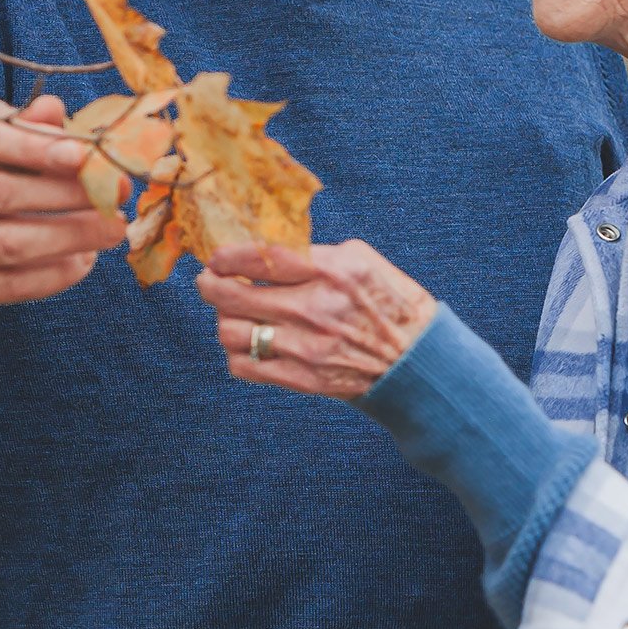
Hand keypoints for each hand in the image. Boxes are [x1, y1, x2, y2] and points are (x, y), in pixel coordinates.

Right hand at [0, 94, 126, 322]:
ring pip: (8, 243)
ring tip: (112, 229)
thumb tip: (57, 111)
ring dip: (69, 237)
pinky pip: (5, 285)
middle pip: (1, 194)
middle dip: (67, 194)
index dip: (36, 147)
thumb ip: (12, 124)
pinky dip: (50, 276)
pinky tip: (83, 261)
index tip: (85, 154)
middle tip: (117, 191)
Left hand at [196, 240, 438, 398]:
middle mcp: (313, 308)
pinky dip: (238, 353)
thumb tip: (265, 249)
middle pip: (231, 296)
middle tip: (210, 282)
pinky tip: (252, 343)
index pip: (260, 257)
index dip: (227, 257)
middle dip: (210, 286)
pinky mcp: (301, 378)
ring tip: (236, 314)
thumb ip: (313, 253)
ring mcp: (304, 347)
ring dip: (225, 320)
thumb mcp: (360, 261)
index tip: (218, 258)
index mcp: (330, 271)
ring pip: (230, 332)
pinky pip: (243, 366)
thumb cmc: (390, 303)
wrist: (417, 362)